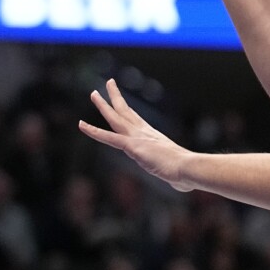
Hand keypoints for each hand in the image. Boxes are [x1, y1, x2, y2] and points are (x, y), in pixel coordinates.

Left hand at [79, 79, 194, 191]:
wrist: (188, 167)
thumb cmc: (186, 173)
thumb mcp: (178, 174)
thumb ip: (175, 177)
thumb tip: (182, 185)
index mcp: (153, 137)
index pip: (136, 120)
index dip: (126, 109)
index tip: (120, 100)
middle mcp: (144, 133)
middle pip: (126, 112)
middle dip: (116, 98)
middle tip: (109, 84)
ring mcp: (137, 138)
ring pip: (115, 118)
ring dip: (103, 105)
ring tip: (93, 93)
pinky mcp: (132, 146)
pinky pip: (109, 137)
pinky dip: (94, 131)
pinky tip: (82, 125)